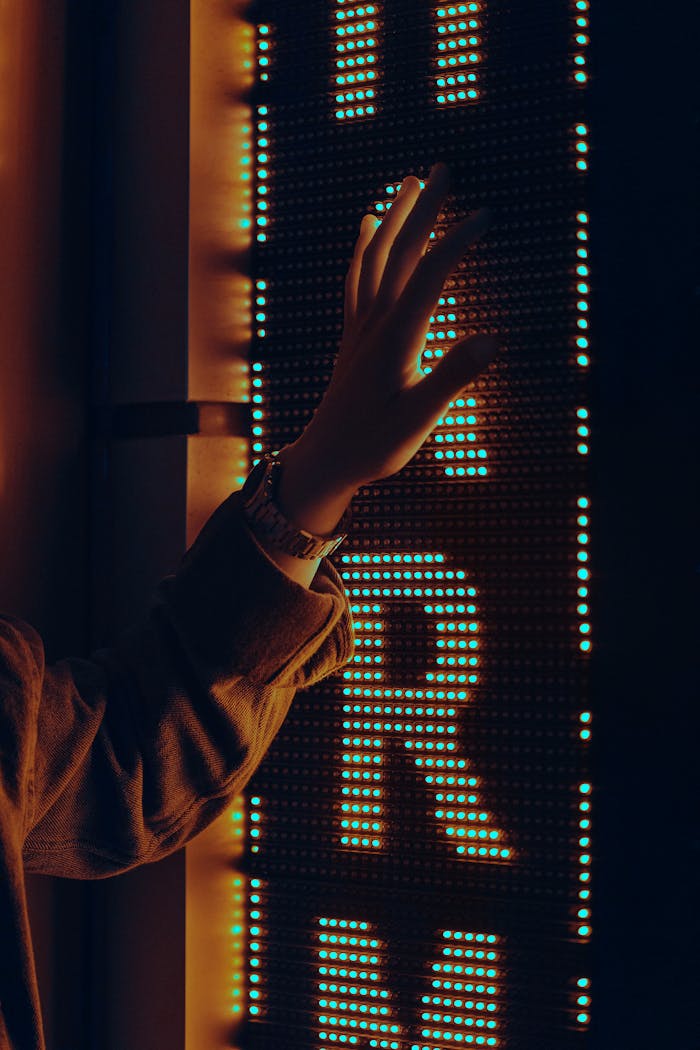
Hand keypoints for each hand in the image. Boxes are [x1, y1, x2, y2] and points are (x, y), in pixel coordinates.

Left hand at [291, 162, 499, 493]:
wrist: (326, 460)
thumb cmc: (374, 446)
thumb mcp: (419, 420)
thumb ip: (452, 378)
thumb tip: (493, 339)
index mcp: (395, 340)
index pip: (428, 277)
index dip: (456, 242)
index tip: (486, 214)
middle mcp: (374, 324)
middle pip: (398, 254)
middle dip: (421, 209)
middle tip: (442, 169)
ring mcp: (360, 328)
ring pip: (374, 259)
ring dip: (393, 218)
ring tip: (408, 183)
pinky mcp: (353, 336)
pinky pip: (357, 279)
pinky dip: (365, 248)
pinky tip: (369, 228)